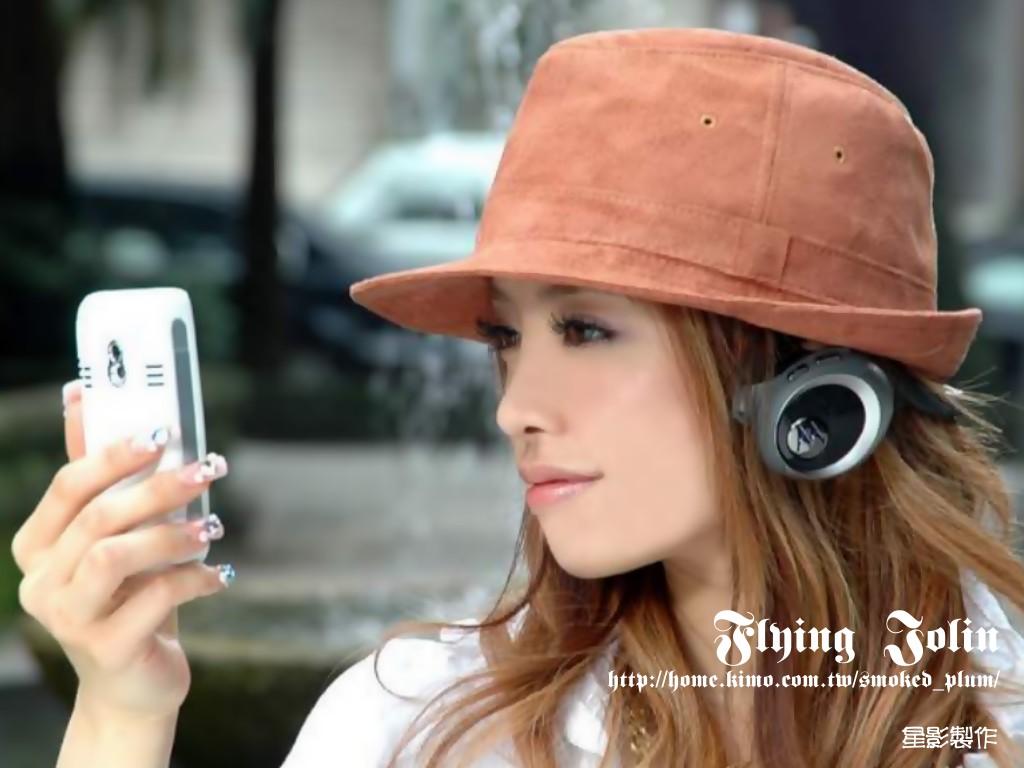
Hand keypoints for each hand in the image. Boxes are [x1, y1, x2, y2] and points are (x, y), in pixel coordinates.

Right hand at [10, 380, 230, 719]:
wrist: (134, 685)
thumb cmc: (130, 598)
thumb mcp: (118, 537)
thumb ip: (103, 476)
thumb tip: (82, 395)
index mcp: (38, 548)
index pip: (68, 487)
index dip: (114, 454)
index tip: (163, 431)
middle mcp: (42, 584)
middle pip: (98, 518)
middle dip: (159, 487)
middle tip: (209, 467)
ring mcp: (68, 620)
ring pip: (114, 556)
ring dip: (172, 533)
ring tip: (212, 526)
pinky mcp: (105, 650)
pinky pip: (154, 599)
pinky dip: (193, 579)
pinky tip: (218, 575)